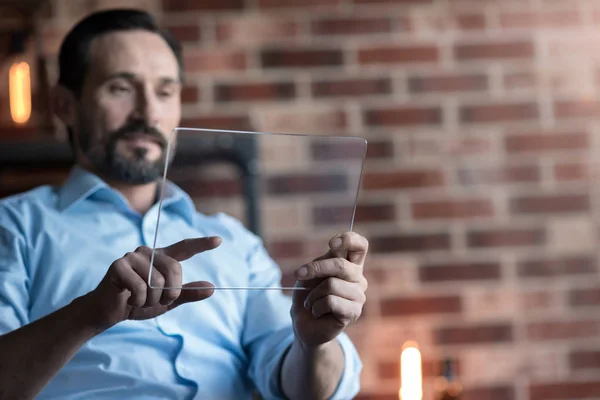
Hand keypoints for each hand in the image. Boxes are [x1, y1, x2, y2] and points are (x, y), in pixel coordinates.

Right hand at [82, 236, 221, 329]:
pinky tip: (128, 298)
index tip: (219, 240)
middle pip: (174, 270)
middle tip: (157, 301)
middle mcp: (149, 252)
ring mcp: (133, 257)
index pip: (184, 248)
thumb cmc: (138, 303)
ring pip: (157, 282)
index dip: (202, 244)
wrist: (109, 312)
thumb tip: (212, 288)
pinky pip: (140, 287)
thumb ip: (187, 293)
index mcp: (162, 258)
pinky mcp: (118, 265)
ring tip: (139, 299)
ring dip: (151, 300)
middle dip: (170, 293)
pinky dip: (138, 300)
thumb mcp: (168, 302)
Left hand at [291, 232, 367, 347]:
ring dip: (312, 294)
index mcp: (350, 264)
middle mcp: (358, 278)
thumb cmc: (307, 294)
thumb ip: (323, 261)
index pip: (360, 245)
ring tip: (312, 302)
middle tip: (299, 274)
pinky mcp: (354, 312)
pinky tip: (317, 312)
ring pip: (332, 285)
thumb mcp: (311, 273)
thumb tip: (334, 251)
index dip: (349, 239)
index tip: (331, 244)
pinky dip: (316, 307)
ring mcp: (359, 296)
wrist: (303, 323)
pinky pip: (331, 302)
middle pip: (341, 265)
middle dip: (316, 268)